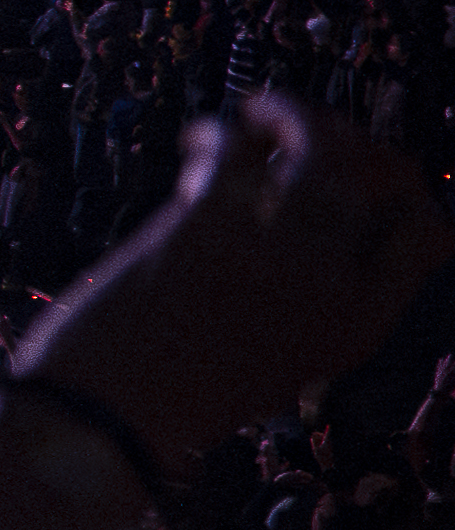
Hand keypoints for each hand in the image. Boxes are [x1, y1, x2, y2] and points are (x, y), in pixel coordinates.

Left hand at [11, 97, 448, 474]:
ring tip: (264, 114)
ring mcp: (273, 245)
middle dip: (361, 143)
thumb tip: (317, 232)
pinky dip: (221, 130)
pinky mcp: (206, 219)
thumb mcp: (282, 363)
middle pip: (384, 176)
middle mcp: (330, 281)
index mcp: (359, 324)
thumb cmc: (183, 396)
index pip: (426, 234)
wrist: (106, 415)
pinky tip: (202, 140)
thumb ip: (314, 304)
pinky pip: (236, 148)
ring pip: (320, 144)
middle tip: (321, 136)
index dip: (410, 198)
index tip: (379, 185)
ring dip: (294, 114)